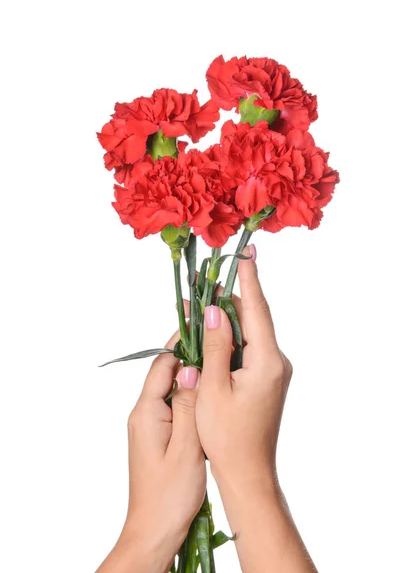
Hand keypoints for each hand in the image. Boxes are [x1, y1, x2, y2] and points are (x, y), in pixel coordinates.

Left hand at [97, 331, 205, 572]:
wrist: (154, 530)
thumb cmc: (170, 494)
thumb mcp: (186, 446)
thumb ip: (188, 405)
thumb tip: (190, 368)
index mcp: (147, 412)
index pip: (163, 364)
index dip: (182, 343)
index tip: (205, 327)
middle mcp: (144, 414)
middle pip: (166, 373)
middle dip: (190, 356)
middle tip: (218, 342)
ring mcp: (150, 426)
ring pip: (172, 389)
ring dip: (192, 377)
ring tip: (219, 364)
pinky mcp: (158, 437)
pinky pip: (174, 406)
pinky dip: (191, 397)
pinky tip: (210, 397)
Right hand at [196, 244, 315, 571]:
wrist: (247, 473)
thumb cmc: (227, 437)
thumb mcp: (213, 387)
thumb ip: (215, 345)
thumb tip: (213, 309)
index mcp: (267, 361)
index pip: (257, 310)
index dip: (248, 279)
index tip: (245, 252)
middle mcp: (276, 362)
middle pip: (252, 319)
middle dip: (227, 299)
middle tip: (203, 282)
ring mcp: (273, 371)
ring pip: (248, 334)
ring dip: (225, 320)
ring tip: (199, 305)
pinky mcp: (266, 380)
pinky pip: (247, 350)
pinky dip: (229, 339)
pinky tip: (210, 334)